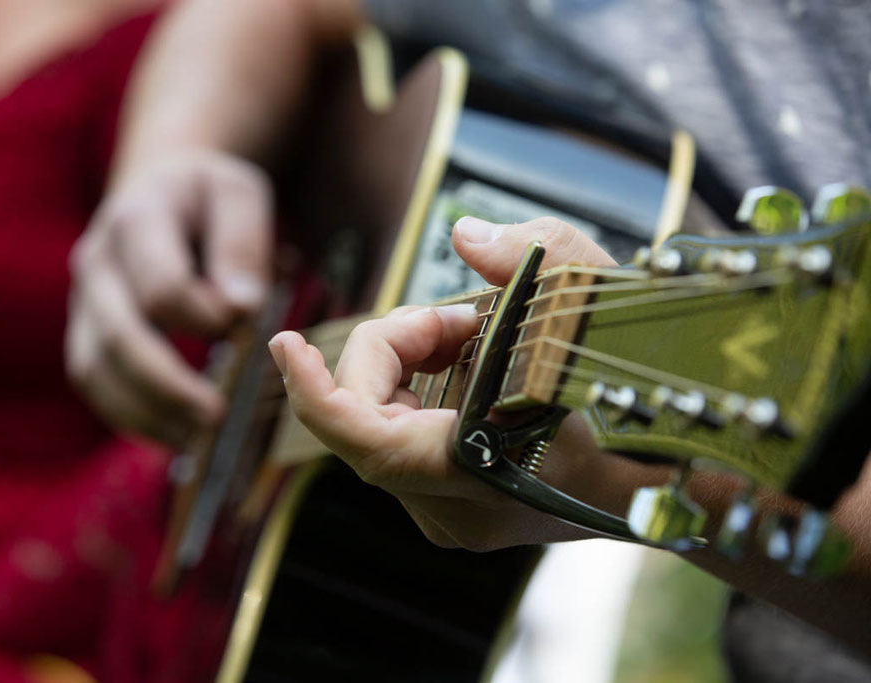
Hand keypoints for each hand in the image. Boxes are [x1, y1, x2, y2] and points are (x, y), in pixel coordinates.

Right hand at [67, 150, 273, 445]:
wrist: (162, 188)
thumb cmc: (211, 198)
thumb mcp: (239, 195)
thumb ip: (242, 244)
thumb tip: (239, 307)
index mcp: (137, 218)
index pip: (161, 287)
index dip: (204, 317)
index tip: (245, 325)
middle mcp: (97, 260)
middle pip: (118, 335)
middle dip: (167, 384)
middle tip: (216, 417)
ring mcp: (83, 298)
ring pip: (94, 368)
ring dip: (144, 412)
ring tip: (195, 440)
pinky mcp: (85, 329)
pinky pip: (93, 382)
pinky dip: (129, 416)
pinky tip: (174, 436)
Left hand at [269, 217, 622, 550]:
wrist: (687, 472)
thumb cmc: (647, 384)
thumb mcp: (601, 294)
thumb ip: (530, 251)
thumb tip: (463, 238)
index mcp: (488, 471)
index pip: (366, 443)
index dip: (315, 391)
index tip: (283, 341)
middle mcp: (461, 511)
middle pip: (366, 422)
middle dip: (393, 350)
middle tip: (458, 315)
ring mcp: (456, 519)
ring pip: (379, 432)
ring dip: (404, 370)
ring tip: (470, 334)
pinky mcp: (457, 512)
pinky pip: (400, 445)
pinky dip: (412, 395)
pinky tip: (464, 364)